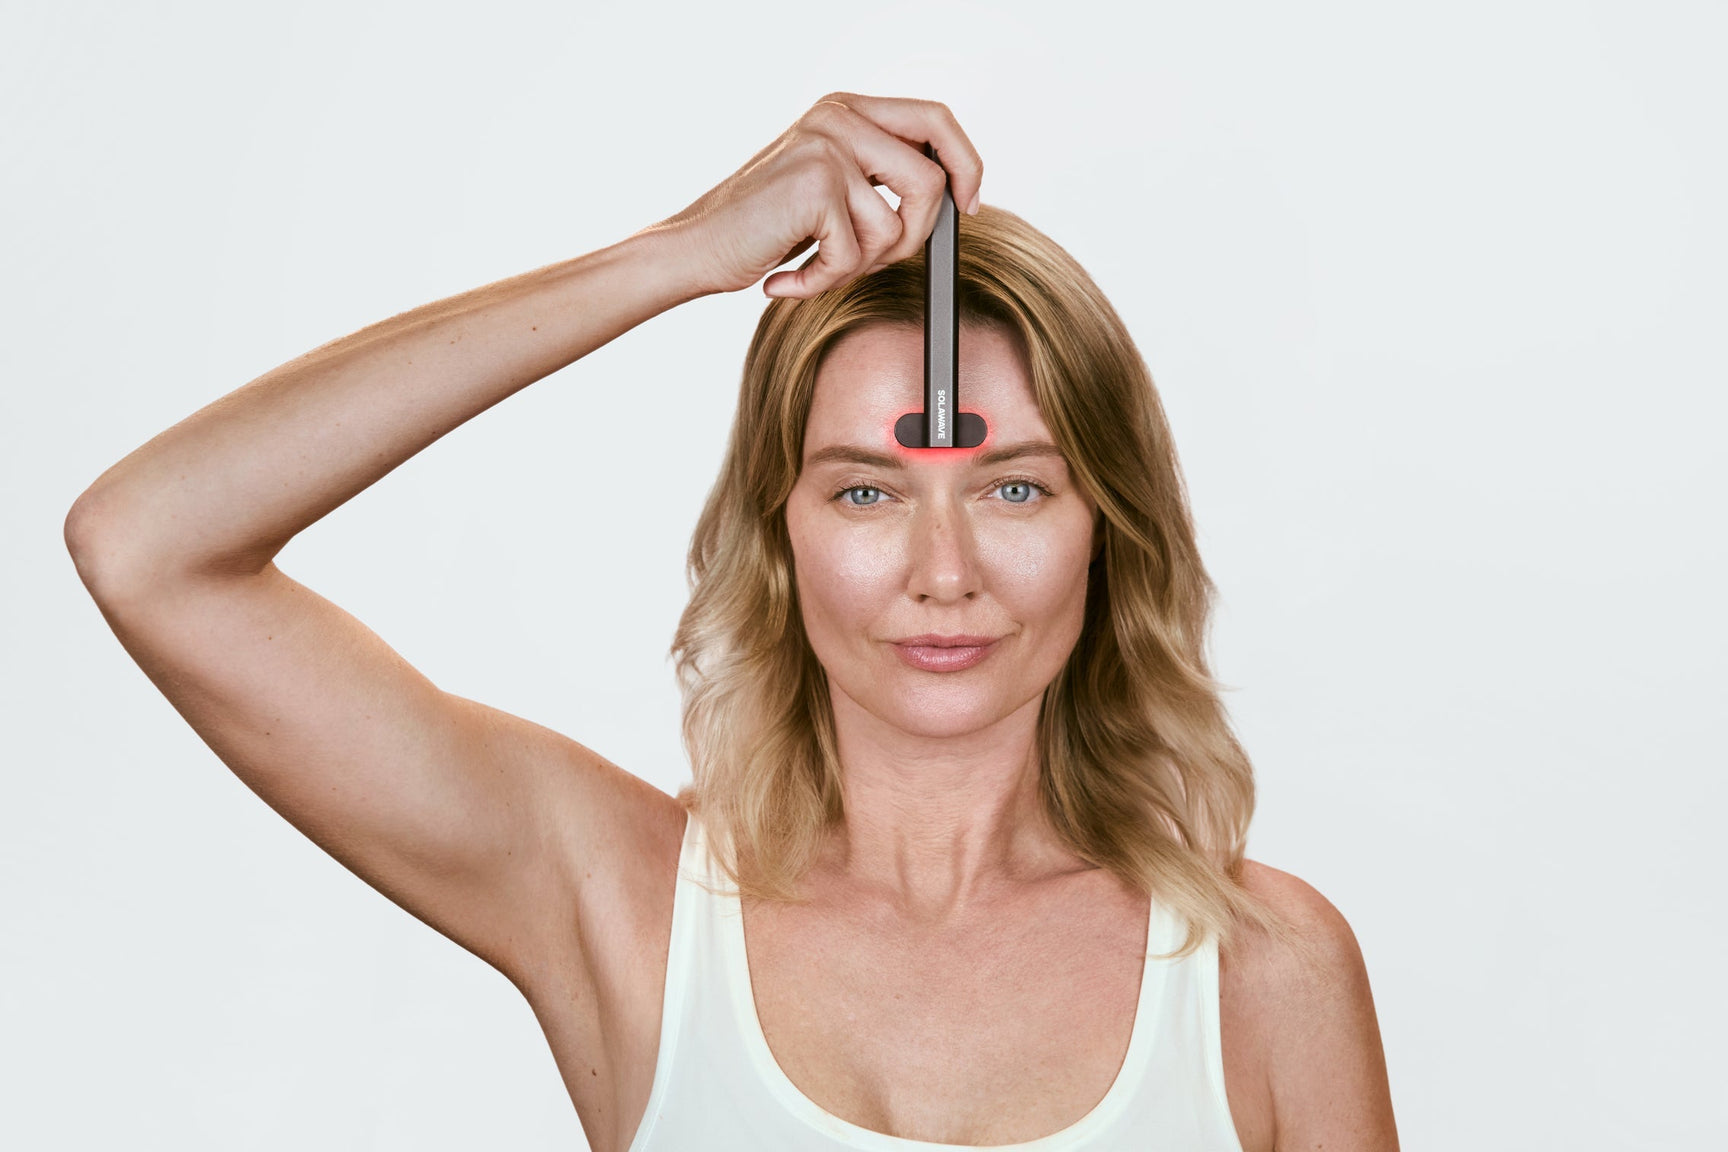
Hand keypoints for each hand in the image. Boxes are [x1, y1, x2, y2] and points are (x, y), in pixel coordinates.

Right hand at [655, 93, 983, 298]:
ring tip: (821, 267)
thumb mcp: (830, 186)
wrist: (696, 246)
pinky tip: (791, 279)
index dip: (965, 164)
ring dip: (862, 266)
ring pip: (896, 229)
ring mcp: (827, 148)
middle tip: (882, 258)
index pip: (936, 120)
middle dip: (921, 232)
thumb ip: (878, 175)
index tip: (968, 204)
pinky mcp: (815, 186)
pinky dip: (824, 282)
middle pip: (931, 179)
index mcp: (847, 109)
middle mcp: (839, 117)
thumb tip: (952, 197)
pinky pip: (854, 256)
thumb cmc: (763, 227)